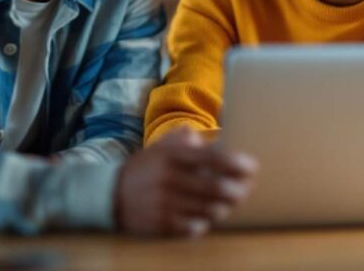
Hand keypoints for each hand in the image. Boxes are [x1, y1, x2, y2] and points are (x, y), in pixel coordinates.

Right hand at [114, 127, 257, 236]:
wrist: (111, 194)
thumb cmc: (146, 167)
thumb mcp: (162, 145)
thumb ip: (187, 138)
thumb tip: (213, 135)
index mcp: (173, 156)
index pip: (215, 159)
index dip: (238, 165)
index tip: (252, 168)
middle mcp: (170, 179)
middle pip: (217, 188)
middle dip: (238, 190)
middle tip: (245, 189)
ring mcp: (165, 203)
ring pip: (210, 210)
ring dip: (225, 207)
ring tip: (227, 203)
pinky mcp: (161, 224)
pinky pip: (195, 227)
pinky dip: (205, 222)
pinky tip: (205, 216)